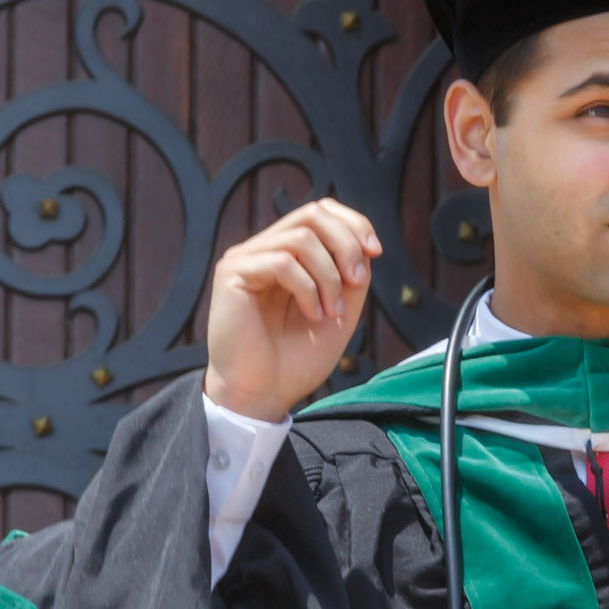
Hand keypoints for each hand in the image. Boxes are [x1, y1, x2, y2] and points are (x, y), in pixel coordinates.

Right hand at [204, 199, 382, 420]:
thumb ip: (350, 275)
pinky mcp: (232, 273)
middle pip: (313, 214)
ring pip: (301, 238)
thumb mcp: (339, 310)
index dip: (353, 223)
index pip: (320, 213)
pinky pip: (281, 261)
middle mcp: (265, 250)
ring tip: (330, 313)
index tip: (376, 252)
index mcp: (289, 256)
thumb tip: (363, 244)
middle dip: (347, 245)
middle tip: (358, 283)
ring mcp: (247, 259)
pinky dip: (308, 288)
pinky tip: (311, 315)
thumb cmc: (297, 359)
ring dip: (329, 276)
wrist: (265, 394)